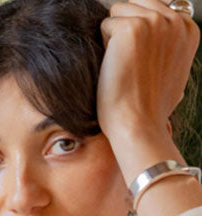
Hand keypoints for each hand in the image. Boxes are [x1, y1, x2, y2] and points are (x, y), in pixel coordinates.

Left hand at [97, 0, 199, 142]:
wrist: (139, 125)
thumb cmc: (150, 105)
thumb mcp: (172, 68)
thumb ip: (168, 42)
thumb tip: (156, 24)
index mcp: (188, 28)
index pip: (149, 8)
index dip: (139, 35)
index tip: (143, 62)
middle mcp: (175, 21)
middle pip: (134, 5)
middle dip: (126, 31)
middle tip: (131, 65)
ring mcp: (155, 22)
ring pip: (118, 12)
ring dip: (114, 38)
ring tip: (126, 66)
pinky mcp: (132, 28)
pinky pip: (106, 25)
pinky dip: (105, 48)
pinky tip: (118, 68)